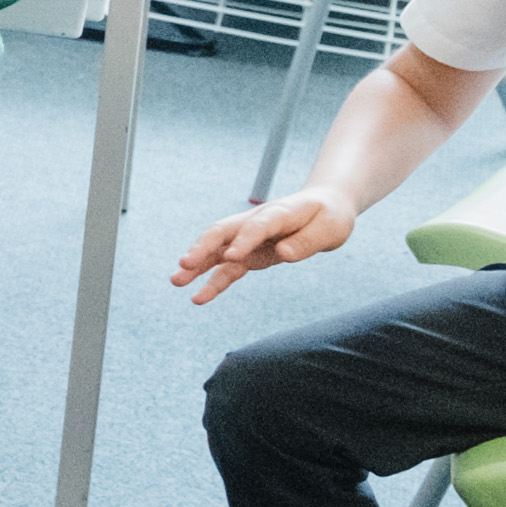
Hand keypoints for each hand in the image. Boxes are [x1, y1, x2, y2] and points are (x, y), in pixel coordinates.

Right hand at [173, 191, 351, 305]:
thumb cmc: (328, 217)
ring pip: (217, 249)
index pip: (258, 226)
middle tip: (186, 263)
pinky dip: (212, 282)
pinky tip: (198, 298)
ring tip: (176, 281)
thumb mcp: (329, 229)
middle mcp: (256, 223)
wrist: (324, 208)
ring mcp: (249, 238)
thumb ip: (306, 242)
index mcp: (279, 213)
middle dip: (203, 247)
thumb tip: (283, 254)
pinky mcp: (249, 254)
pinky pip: (227, 269)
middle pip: (223, 231)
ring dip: (197, 264)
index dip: (245, 239)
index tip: (232, 256)